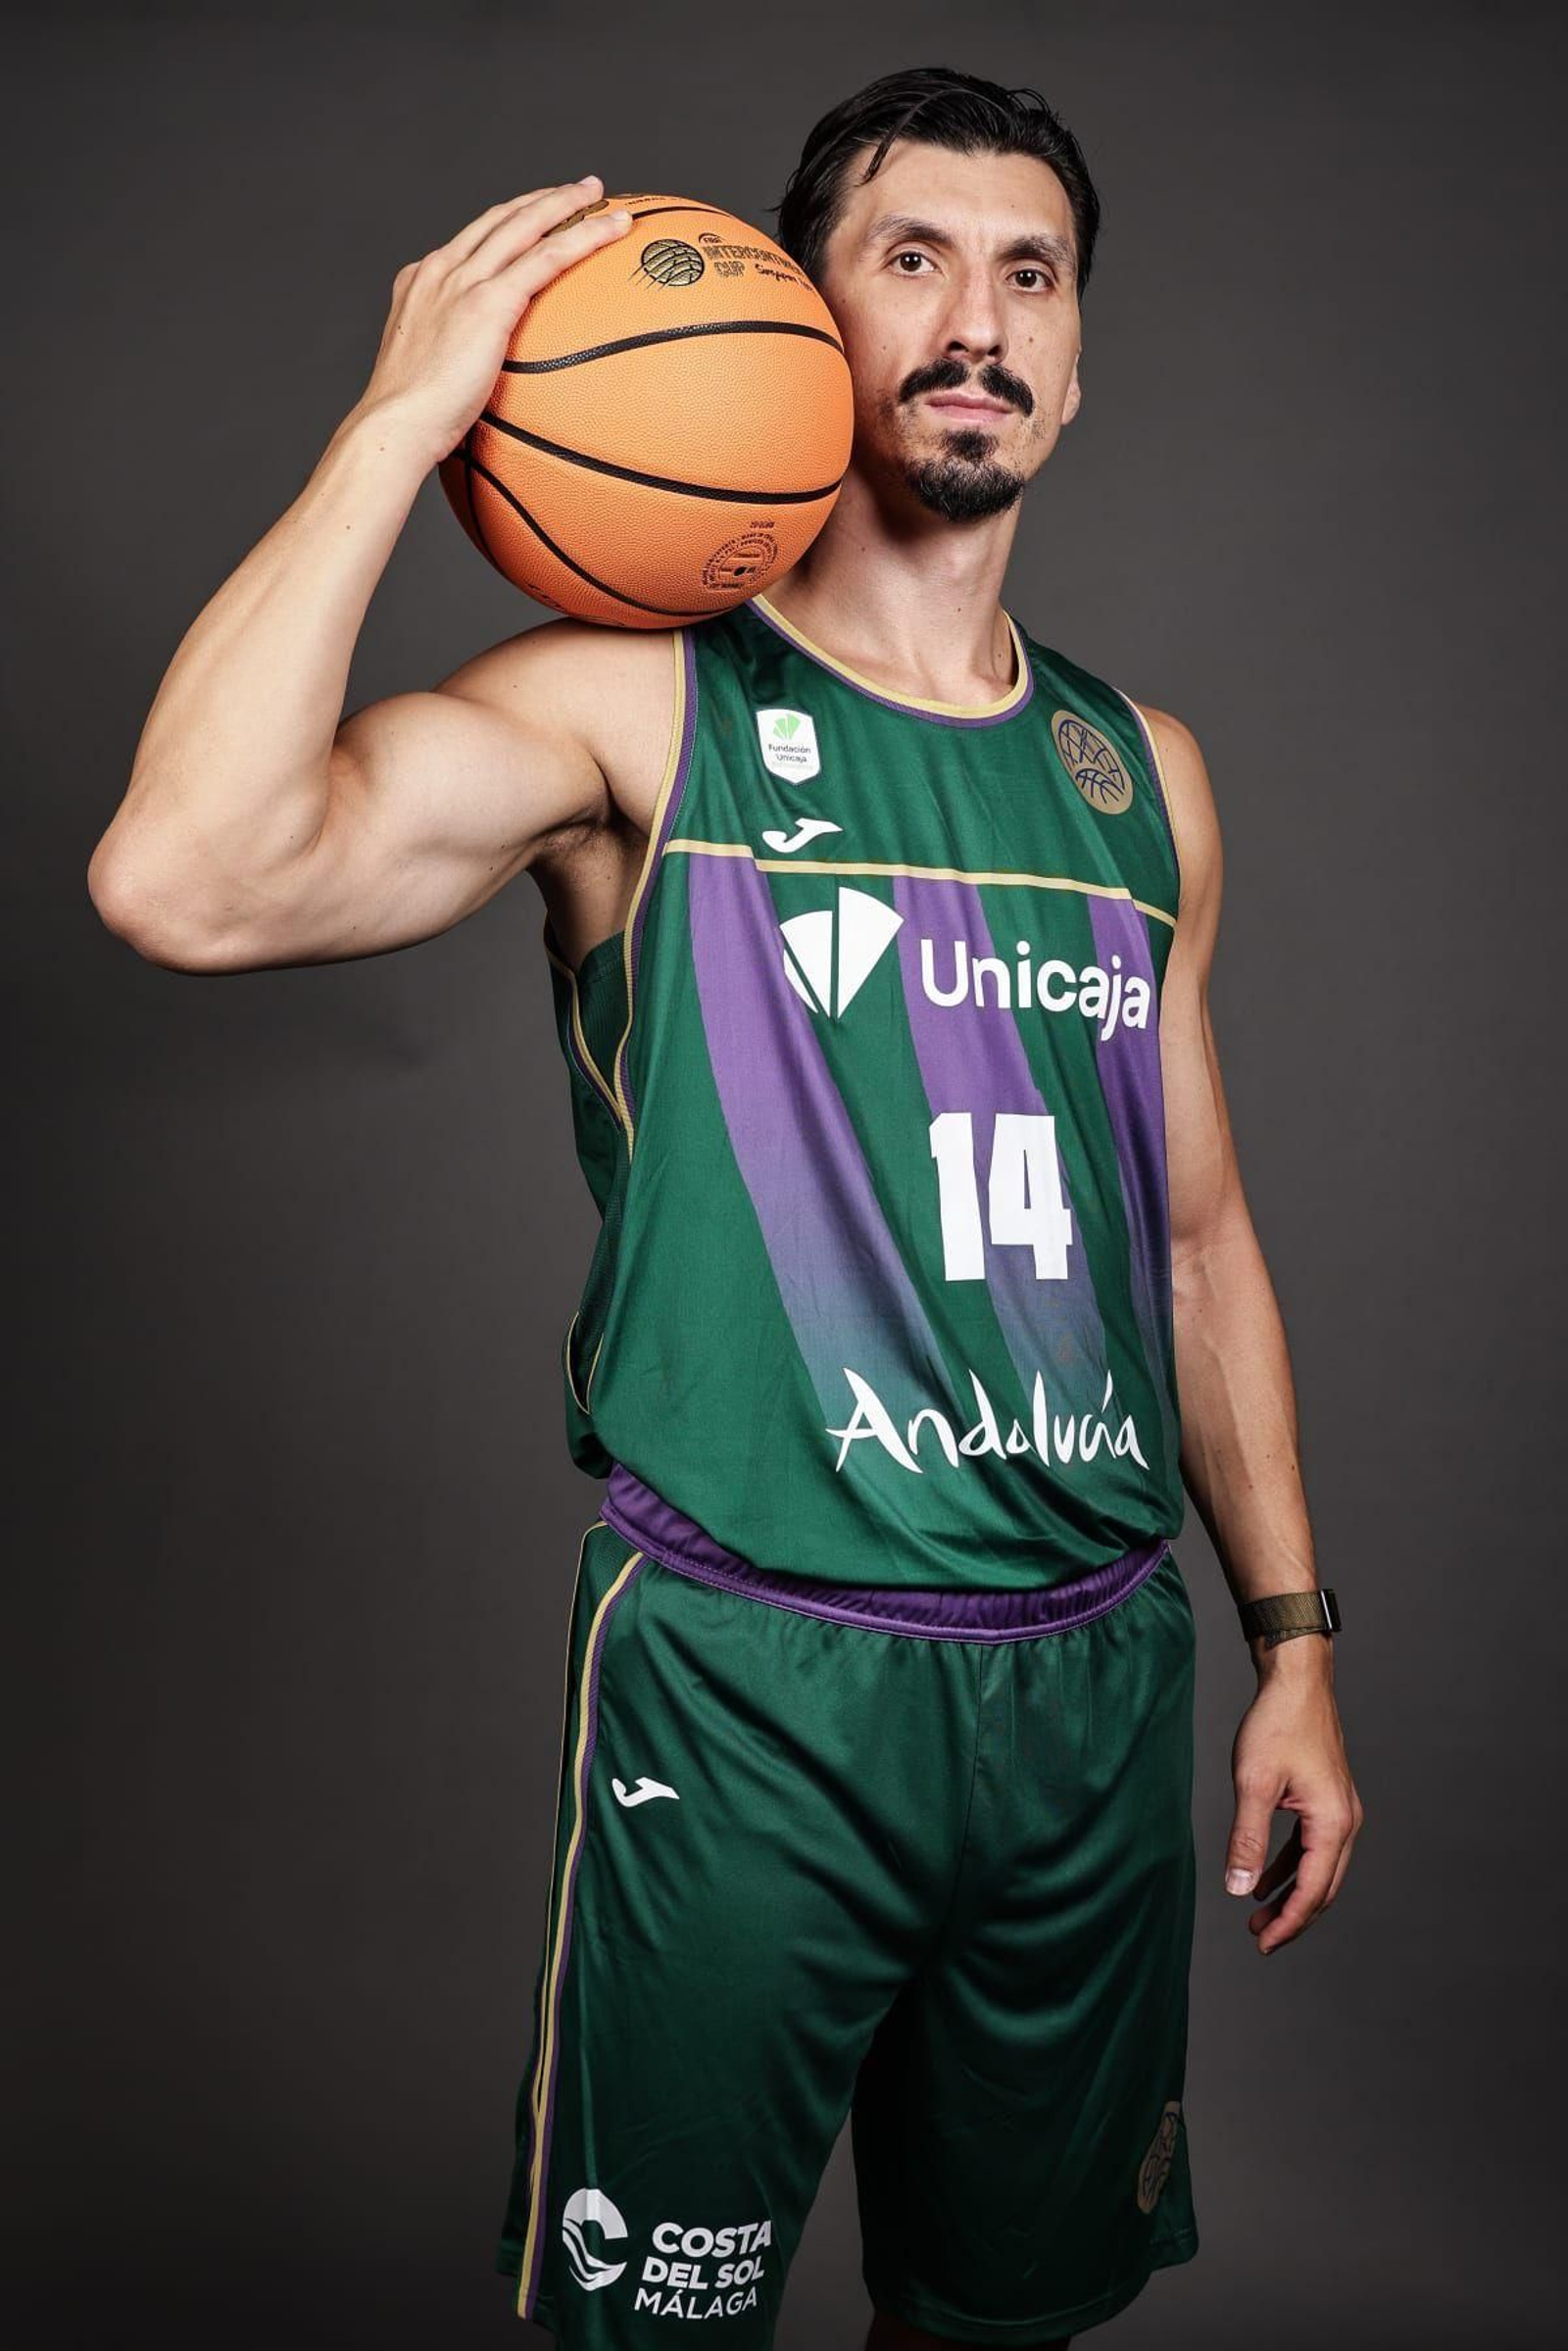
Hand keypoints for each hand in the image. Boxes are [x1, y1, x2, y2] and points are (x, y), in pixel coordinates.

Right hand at [352, 178, 634, 469]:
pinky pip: (548, 257)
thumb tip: (477, 392)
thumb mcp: (425, 381)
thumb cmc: (408, 424)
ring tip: (601, 196)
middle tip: (579, 191)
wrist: (394, 425)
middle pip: (501, 219)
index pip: (472, 241)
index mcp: (422, 283)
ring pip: (527, 225)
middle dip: (542, 200)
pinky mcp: (490, 301)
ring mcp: (464, 281)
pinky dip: (585, 236)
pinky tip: (614, 230)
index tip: (533, 218)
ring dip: (568, 203)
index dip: (508, 223)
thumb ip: (452, 367)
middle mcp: (441, 270)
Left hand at [1224, 1640, 1363, 1953]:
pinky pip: (1312, 1847)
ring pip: (1319, 1869)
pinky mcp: (1328, 1799)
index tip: (1262, 1944)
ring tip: (1257, 1914)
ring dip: (1291, 1893)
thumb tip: (1240, 1888)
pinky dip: (1291, 1866)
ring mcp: (1340, 1810)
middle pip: (1323, 1887)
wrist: (1296, 1680)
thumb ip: (1248, 1840)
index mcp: (1332, 1823)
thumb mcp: (1254, 1783)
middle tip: (1258, 1938)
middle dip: (1292, 1917)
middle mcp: (1345, 1821)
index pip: (1312, 1891)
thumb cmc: (1276, 1724)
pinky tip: (1265, 1877)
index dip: (1288, 1923)